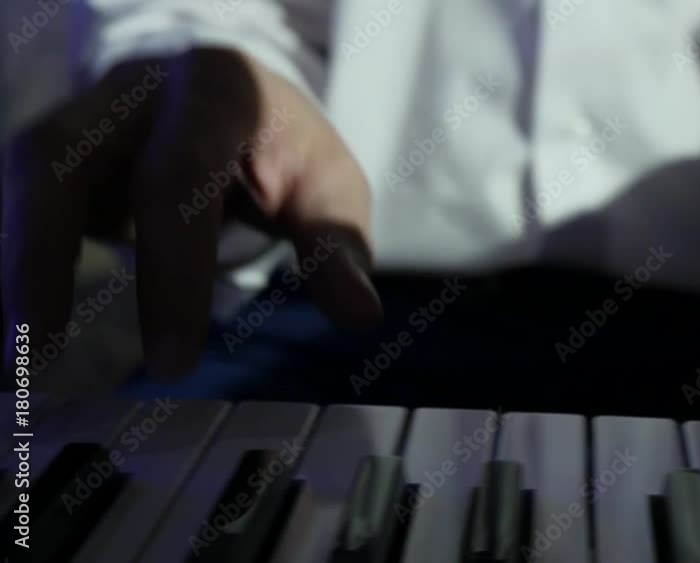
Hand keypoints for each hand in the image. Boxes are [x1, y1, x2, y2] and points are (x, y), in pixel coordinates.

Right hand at [2, 47, 380, 376]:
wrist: (233, 87)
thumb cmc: (284, 144)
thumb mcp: (327, 182)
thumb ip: (336, 243)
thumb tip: (358, 314)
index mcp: (217, 92)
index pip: (179, 180)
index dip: (170, 273)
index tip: (174, 361)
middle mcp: (138, 89)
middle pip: (63, 156)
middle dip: (43, 255)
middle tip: (40, 351)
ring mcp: (90, 107)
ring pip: (26, 168)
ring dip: (15, 255)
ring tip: (17, 350)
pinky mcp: (63, 142)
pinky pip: (22, 193)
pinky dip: (19, 253)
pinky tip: (22, 318)